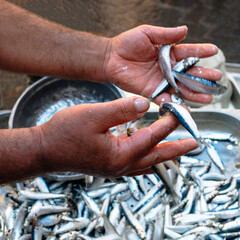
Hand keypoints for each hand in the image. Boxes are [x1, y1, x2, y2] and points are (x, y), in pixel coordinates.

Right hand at [38, 97, 197, 177]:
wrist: (45, 150)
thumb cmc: (65, 133)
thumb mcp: (94, 115)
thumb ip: (122, 109)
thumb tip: (145, 104)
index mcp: (119, 154)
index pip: (151, 137)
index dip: (167, 124)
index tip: (179, 113)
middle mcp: (120, 166)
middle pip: (156, 157)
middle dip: (176, 149)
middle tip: (193, 144)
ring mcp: (114, 168)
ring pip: (147, 162)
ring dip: (163, 155)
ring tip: (176, 149)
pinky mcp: (109, 166)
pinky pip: (136, 164)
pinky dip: (147, 157)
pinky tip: (149, 152)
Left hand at [105, 25, 221, 104]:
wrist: (111, 58)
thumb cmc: (127, 43)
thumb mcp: (147, 33)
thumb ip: (165, 34)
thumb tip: (184, 30)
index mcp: (169, 53)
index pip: (188, 52)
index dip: (200, 52)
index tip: (213, 51)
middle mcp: (167, 68)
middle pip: (188, 73)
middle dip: (202, 76)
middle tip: (216, 79)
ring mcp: (160, 81)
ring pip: (180, 88)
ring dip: (194, 93)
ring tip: (207, 97)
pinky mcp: (151, 91)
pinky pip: (164, 98)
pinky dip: (174, 103)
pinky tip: (185, 107)